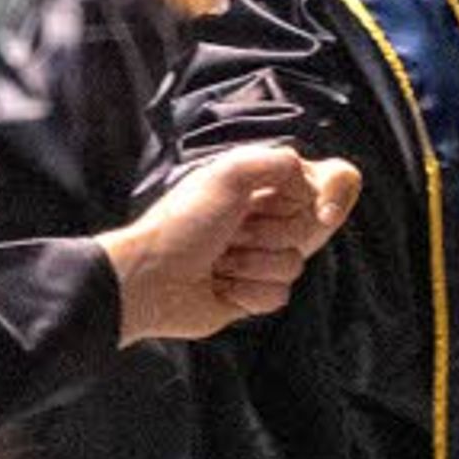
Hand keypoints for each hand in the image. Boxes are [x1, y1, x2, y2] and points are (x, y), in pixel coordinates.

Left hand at [98, 144, 363, 345]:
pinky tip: (220, 288)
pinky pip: (279, 296)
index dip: (293, 202)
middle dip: (264, 236)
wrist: (151, 280)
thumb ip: (278, 162)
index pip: (305, 194)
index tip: (262, 204)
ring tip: (218, 264)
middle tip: (227, 235)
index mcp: (252, 190)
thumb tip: (307, 177)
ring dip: (252, 265)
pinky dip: (248, 293)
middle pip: (303, 232)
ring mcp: (256, 260)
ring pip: (294, 266)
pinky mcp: (252, 296)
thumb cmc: (185, 224)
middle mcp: (257, 223)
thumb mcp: (229, 175)